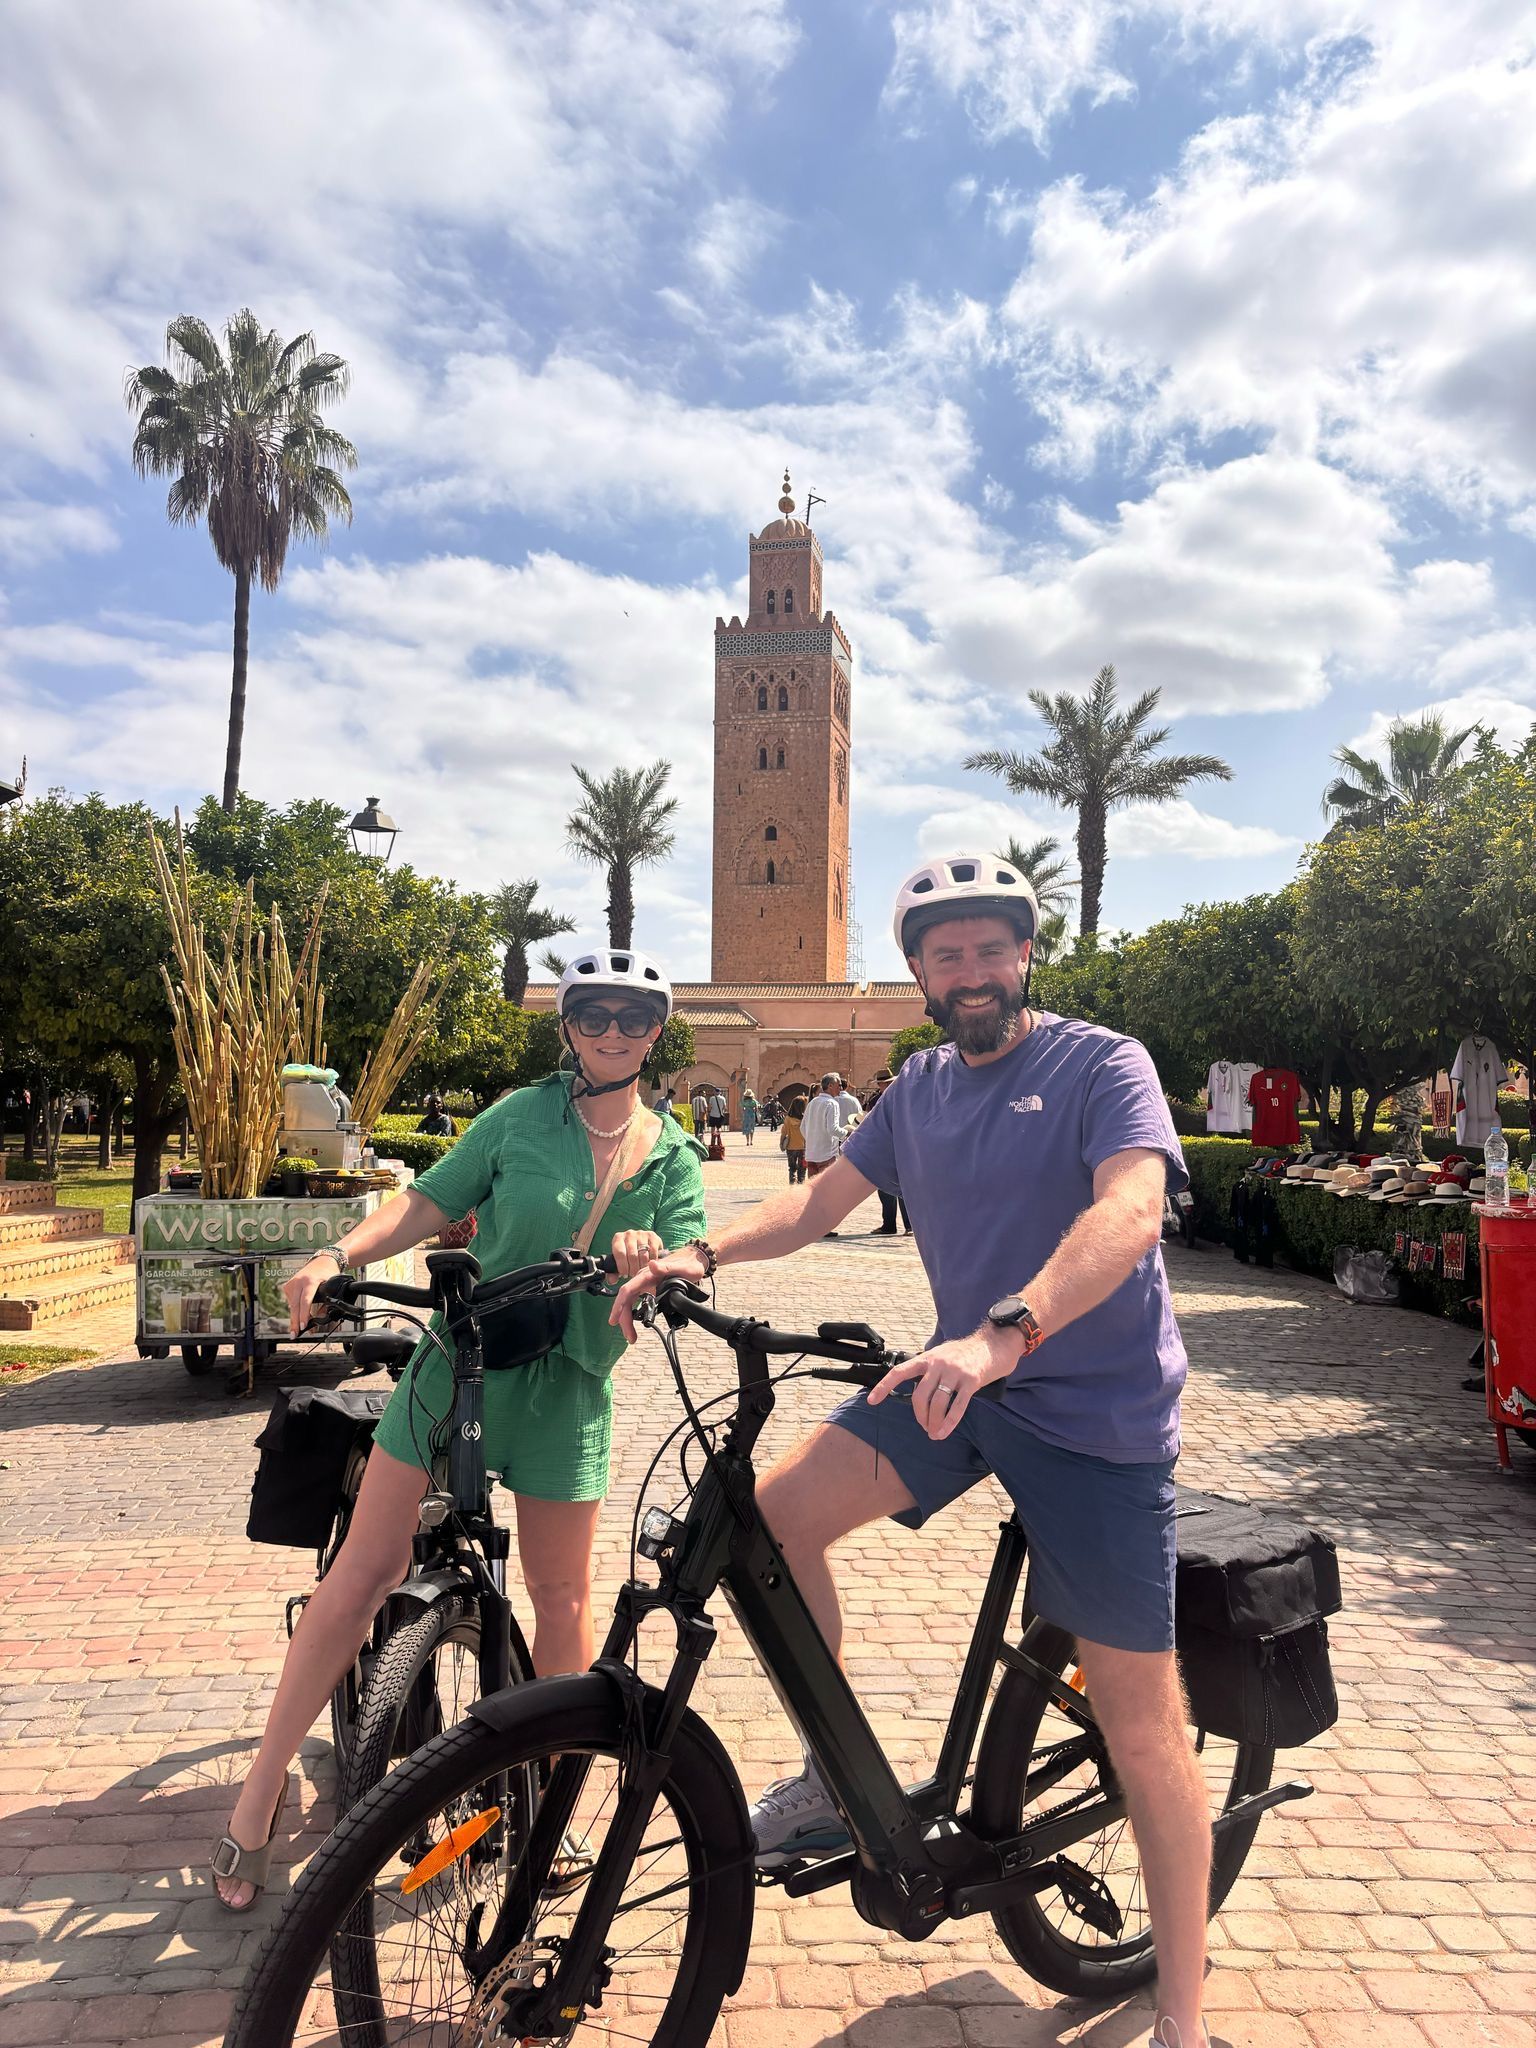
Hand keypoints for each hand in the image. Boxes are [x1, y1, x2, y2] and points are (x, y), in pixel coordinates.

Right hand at [282, 1256, 338, 1336]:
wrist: (321, 1261)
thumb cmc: (328, 1274)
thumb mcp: (332, 1287)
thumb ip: (327, 1302)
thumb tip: (321, 1318)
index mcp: (311, 1281)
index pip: (306, 1300)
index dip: (304, 1314)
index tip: (303, 1325)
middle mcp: (299, 1281)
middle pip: (295, 1305)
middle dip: (295, 1321)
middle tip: (295, 1334)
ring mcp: (292, 1283)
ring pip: (291, 1305)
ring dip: (295, 1318)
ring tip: (297, 1330)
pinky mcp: (288, 1286)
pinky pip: (290, 1301)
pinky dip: (294, 1310)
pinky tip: (298, 1317)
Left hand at [607, 1228, 664, 1279]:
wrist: (641, 1244)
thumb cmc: (627, 1256)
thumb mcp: (619, 1263)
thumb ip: (613, 1273)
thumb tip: (612, 1280)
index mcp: (618, 1239)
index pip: (620, 1253)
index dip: (623, 1266)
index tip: (625, 1274)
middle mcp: (629, 1234)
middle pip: (632, 1255)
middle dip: (633, 1269)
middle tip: (634, 1275)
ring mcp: (641, 1234)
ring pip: (643, 1255)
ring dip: (642, 1267)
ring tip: (641, 1271)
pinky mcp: (652, 1235)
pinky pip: (653, 1252)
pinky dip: (651, 1261)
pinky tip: (649, 1265)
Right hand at [609, 1244, 710, 1342]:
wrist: (694, 1260)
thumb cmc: (689, 1264)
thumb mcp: (682, 1268)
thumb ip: (666, 1267)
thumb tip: (651, 1265)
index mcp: (647, 1274)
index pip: (628, 1290)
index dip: (620, 1305)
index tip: (615, 1319)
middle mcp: (643, 1279)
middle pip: (627, 1300)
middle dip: (624, 1319)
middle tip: (630, 1337)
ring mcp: (645, 1285)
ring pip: (630, 1303)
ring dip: (627, 1319)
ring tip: (631, 1336)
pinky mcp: (649, 1289)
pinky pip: (636, 1302)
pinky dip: (632, 1314)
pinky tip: (633, 1324)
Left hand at [868, 1327, 1021, 1439]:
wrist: (994, 1344)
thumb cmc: (966, 1353)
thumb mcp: (942, 1355)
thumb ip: (929, 1370)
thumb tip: (918, 1394)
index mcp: (927, 1358)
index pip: (899, 1372)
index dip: (884, 1386)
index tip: (872, 1400)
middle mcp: (938, 1364)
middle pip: (920, 1396)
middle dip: (920, 1416)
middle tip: (925, 1426)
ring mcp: (955, 1372)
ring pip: (937, 1403)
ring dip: (934, 1422)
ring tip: (934, 1433)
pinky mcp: (972, 1381)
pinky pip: (958, 1406)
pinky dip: (949, 1422)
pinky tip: (944, 1432)